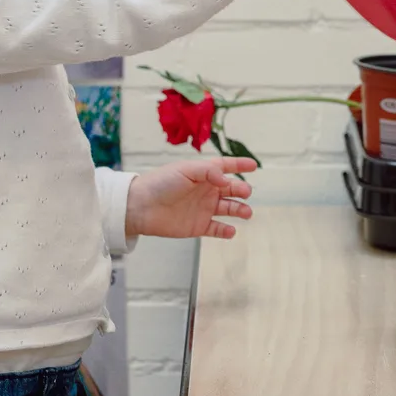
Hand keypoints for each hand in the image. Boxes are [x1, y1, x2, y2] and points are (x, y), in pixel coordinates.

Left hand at [124, 157, 256, 239]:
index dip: (240, 165)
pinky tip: (231, 230)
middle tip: (246, 192)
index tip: (254, 166)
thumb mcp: (186, 170)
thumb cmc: (161, 183)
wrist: (141, 207)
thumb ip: (209, 172)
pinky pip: (217, 229)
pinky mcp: (198, 226)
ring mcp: (203, 209)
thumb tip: (228, 181)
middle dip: (242, 190)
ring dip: (240, 210)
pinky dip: (226, 231)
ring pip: (229, 209)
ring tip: (246, 212)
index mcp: (203, 174)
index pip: (225, 167)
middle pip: (231, 189)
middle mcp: (206, 190)